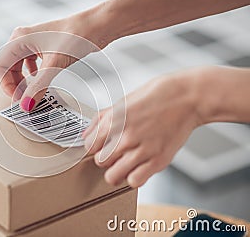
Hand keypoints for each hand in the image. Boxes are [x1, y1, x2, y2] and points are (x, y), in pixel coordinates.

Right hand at [0, 12, 107, 111]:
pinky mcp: (45, 47)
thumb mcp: (54, 65)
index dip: (6, 85)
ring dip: (23, 81)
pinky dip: (33, 75)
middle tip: (25, 100)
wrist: (98, 26)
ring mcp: (34, 42)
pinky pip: (31, 63)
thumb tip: (26, 104)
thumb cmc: (76, 35)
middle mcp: (24, 39)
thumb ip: (39, 87)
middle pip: (9, 67)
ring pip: (19, 66)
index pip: (1, 66)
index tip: (17, 99)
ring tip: (31, 93)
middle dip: (14, 85)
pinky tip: (40, 81)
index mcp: (20, 39)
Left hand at [83, 70, 201, 187]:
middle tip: (115, 153)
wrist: (188, 97)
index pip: (89, 145)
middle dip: (106, 158)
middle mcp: (125, 136)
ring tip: (125, 163)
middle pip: (100, 161)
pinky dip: (134, 178)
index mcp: (114, 120)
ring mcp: (142, 150)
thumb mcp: (124, 100)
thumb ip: (102, 118)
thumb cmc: (159, 96)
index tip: (100, 146)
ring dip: (117, 171)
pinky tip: (138, 167)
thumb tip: (87, 133)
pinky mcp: (158, 160)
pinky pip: (134, 181)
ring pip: (113, 176)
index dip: (94, 146)